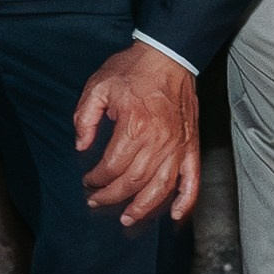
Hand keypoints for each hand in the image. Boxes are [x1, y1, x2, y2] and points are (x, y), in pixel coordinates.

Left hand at [74, 43, 198, 226]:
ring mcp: (178, 146)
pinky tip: (174, 214)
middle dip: (112, 197)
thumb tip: (81, 145)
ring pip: (160, 188)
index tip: (88, 180)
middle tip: (97, 200)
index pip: (112, 167)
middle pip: (133, 182)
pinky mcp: (191, 146)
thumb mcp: (98, 86)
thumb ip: (85, 117)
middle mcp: (159, 141)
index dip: (96, 179)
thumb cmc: (135, 69)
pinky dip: (185, 201)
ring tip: (128, 218)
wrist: (169, 56)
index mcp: (135, 126)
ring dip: (143, 208)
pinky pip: (192, 180)